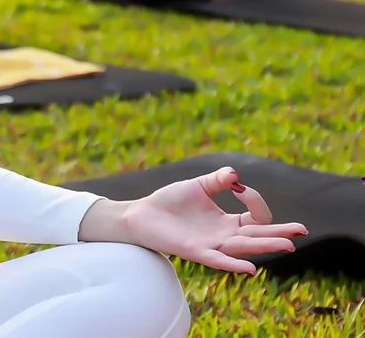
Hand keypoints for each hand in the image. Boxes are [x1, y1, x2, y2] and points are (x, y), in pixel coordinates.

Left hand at [94, 166, 306, 274]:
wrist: (142, 214)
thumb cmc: (171, 202)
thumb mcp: (198, 186)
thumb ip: (218, 180)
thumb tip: (235, 175)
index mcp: (228, 222)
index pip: (256, 217)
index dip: (254, 200)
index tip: (237, 185)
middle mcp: (224, 236)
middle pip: (258, 236)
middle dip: (279, 233)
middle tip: (301, 231)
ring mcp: (211, 245)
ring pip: (243, 247)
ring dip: (264, 246)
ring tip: (287, 245)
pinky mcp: (195, 251)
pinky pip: (218, 261)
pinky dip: (233, 264)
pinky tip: (250, 268)